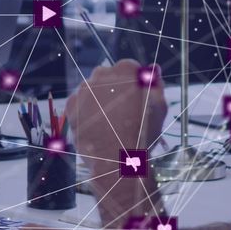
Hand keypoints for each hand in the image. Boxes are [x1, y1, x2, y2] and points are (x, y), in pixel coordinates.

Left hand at [67, 59, 166, 180]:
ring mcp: (84, 89)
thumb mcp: (159, 107)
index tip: (137, 98)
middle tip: (123, 112)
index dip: (134, 84)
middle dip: (114, 89)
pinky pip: (79, 104)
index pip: (130, 68)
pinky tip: (97, 127)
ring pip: (92, 90)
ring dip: (99, 100)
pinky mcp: (71, 106)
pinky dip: (85, 113)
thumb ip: (155, 84)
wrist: (118, 160)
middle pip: (108, 76)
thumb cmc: (143, 133)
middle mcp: (102, 74)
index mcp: (126, 70)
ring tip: (110, 123)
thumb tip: (152, 70)